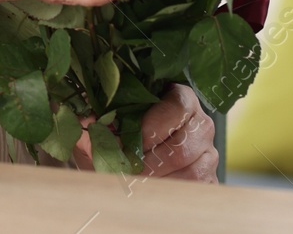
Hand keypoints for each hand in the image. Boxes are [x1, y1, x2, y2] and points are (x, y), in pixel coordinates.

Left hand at [67, 84, 218, 180]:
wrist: (128, 167)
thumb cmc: (118, 139)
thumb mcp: (103, 126)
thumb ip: (93, 119)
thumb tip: (83, 119)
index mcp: (179, 99)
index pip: (178, 105)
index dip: (153, 125)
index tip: (131, 140)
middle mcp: (200, 124)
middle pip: (184, 143)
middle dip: (150, 160)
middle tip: (126, 169)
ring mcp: (208, 153)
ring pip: (191, 171)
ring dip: (158, 180)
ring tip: (133, 183)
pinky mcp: (209, 180)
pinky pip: (195, 190)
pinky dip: (169, 194)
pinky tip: (148, 193)